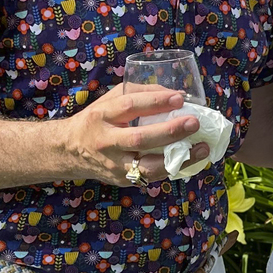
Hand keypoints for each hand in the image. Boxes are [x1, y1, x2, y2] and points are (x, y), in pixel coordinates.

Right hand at [59, 81, 203, 186]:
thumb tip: (174, 93)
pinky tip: (191, 159)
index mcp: (101, 116)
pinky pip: (151, 176)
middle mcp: (106, 142)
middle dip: (170, 131)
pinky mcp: (123, 179)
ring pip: (148, 166)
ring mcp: (114, 165)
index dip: (155, 102)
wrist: (70, 151)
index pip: (129, 106)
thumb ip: (138, 93)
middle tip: (194, 122)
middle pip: (140, 138)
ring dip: (179, 158)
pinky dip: (173, 168)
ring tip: (202, 148)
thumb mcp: (109, 100)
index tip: (179, 98)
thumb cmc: (97, 121)